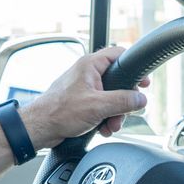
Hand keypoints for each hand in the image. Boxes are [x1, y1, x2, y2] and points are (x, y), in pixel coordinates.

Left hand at [21, 45, 151, 147]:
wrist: (39, 128)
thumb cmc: (59, 112)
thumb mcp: (98, 106)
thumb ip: (123, 101)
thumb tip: (141, 99)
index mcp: (90, 65)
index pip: (118, 54)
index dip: (133, 67)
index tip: (144, 81)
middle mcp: (87, 73)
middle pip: (117, 81)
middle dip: (123, 101)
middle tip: (126, 112)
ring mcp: (84, 88)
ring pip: (109, 97)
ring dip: (114, 113)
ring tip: (111, 125)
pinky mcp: (81, 102)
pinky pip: (100, 107)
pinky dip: (104, 118)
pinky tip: (102, 128)